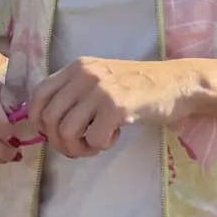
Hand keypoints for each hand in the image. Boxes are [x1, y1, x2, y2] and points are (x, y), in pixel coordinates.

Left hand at [28, 58, 196, 158]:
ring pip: (66, 131)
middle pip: (48, 118)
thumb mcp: (100, 81)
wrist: (178, 84)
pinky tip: (114, 137)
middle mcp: (83, 75)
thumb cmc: (139, 88)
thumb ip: (75, 95)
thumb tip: (47, 125)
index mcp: (75, 68)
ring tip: (95, 146)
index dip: (38, 122)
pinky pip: (93, 138)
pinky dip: (101, 146)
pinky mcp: (116, 106)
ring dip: (78, 148)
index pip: (37, 95)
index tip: (53, 135)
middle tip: (78, 148)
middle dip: (59, 142)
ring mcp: (99, 89)